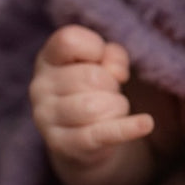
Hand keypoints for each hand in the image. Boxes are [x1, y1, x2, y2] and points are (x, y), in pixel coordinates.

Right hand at [29, 25, 153, 166]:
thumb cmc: (93, 90)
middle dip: (111, 84)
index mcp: (47, 59)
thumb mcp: (103, 64)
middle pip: (91, 77)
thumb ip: (112, 56)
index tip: (100, 60)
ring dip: (116, 107)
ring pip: (96, 106)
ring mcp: (46, 118)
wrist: (81, 139)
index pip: (69, 40)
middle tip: (106, 93)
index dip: (95, 46)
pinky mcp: (63, 144)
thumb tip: (116, 73)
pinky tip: (146, 124)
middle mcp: (39, 87)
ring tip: (110, 110)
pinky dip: (127, 129)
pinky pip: (100, 134)